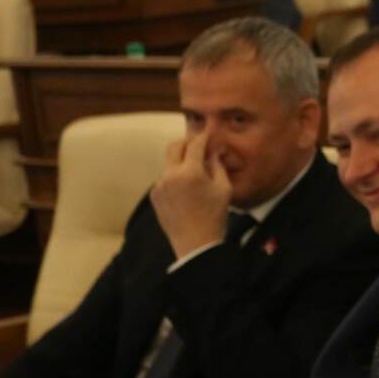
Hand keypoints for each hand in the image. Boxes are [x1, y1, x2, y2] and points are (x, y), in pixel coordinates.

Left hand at [149, 134, 231, 259]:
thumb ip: (217, 166)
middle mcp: (171, 175)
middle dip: (186, 142)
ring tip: (196, 173)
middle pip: (174, 146)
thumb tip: (213, 152)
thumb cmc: (215, 216)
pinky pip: (165, 179)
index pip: (195, 145)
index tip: (208, 133)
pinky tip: (187, 191)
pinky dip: (175, 178)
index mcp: (190, 172)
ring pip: (170, 164)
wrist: (195, 244)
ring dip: (182, 163)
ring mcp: (160, 185)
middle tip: (197, 145)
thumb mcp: (224, 189)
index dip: (203, 137)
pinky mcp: (155, 195)